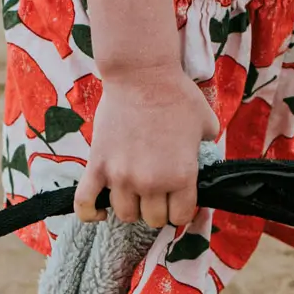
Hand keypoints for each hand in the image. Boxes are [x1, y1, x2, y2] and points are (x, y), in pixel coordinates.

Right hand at [73, 61, 217, 228]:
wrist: (141, 75)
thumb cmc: (176, 96)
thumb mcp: (207, 125)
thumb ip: (206, 151)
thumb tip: (202, 161)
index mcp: (181, 176)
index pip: (180, 217)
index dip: (180, 209)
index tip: (177, 199)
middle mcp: (151, 182)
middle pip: (152, 219)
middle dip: (157, 209)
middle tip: (156, 192)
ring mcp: (121, 176)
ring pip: (124, 214)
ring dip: (131, 207)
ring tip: (133, 192)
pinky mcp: (97, 166)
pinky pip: (86, 203)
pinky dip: (91, 213)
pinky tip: (100, 212)